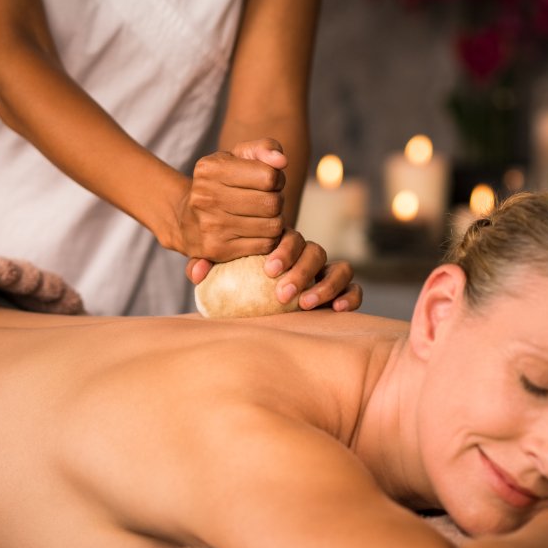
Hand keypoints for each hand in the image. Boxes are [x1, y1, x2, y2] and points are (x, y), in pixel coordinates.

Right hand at [174, 138, 286, 261]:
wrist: (185, 219)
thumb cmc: (220, 184)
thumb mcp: (237, 157)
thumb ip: (264, 148)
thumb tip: (281, 161)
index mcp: (211, 168)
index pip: (269, 176)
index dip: (277, 179)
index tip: (267, 182)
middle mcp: (206, 196)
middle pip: (272, 203)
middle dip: (277, 201)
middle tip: (266, 201)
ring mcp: (210, 225)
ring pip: (272, 226)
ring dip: (274, 221)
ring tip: (261, 216)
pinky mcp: (217, 250)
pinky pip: (264, 246)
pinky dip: (267, 239)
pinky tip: (256, 232)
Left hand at [187, 228, 362, 311]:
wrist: (259, 301)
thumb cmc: (237, 284)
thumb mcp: (223, 272)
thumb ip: (210, 268)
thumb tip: (195, 274)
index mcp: (283, 245)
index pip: (291, 237)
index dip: (283, 251)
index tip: (268, 270)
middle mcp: (308, 256)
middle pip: (315, 251)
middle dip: (301, 271)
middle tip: (282, 294)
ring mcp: (328, 273)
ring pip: (340, 268)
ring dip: (325, 285)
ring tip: (304, 304)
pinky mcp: (343, 292)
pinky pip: (353, 290)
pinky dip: (349, 297)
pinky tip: (335, 310)